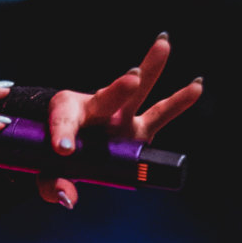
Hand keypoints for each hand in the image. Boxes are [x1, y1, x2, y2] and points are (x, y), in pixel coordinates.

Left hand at [41, 35, 202, 209]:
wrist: (66, 143)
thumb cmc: (51, 154)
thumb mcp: (43, 172)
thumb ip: (51, 185)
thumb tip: (69, 197)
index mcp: (64, 113)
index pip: (62, 122)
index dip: (63, 134)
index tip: (63, 149)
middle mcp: (96, 110)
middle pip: (107, 97)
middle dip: (120, 90)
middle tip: (133, 78)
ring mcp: (119, 117)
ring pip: (137, 94)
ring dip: (151, 69)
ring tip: (164, 44)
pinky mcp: (138, 129)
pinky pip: (160, 115)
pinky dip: (179, 101)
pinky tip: (198, 86)